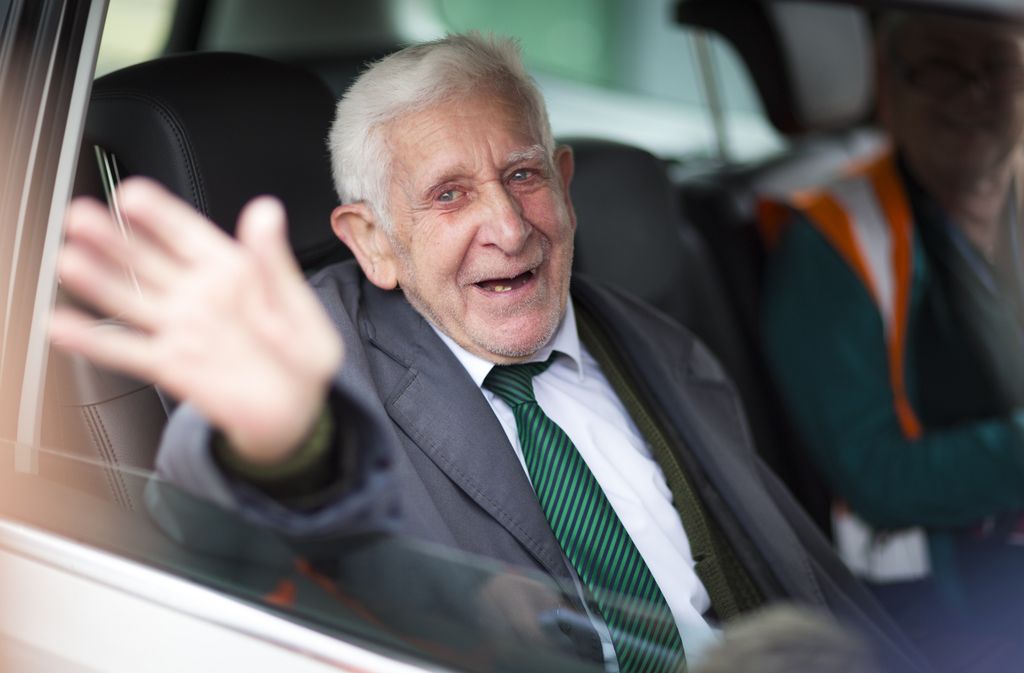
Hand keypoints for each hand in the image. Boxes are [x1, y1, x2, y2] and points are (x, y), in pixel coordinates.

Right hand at [50, 178, 342, 464]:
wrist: (295, 411)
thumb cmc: (301, 355)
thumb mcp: (299, 305)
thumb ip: (274, 261)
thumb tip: (266, 211)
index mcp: (231, 270)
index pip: (188, 233)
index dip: (159, 213)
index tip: (131, 195)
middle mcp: (197, 295)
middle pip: (147, 260)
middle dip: (113, 238)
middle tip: (82, 218)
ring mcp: (180, 329)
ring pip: (130, 299)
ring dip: (98, 281)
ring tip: (69, 260)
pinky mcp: (170, 365)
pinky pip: (127, 350)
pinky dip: (94, 340)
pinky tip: (65, 325)